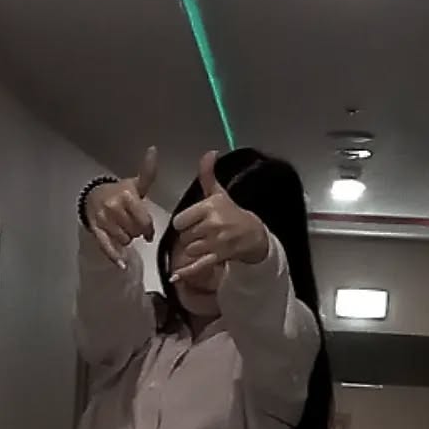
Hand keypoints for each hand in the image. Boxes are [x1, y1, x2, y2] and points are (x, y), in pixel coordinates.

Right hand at [87, 147, 158, 265]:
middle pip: (136, 232)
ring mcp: (104, 220)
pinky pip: (107, 247)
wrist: (93, 196)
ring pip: (125, 240)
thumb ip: (147, 172)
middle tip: (132, 226)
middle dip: (136, 231)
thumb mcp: (135, 184)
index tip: (148, 231)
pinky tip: (122, 265)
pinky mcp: (96, 231)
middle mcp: (114, 207)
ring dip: (126, 239)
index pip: (145, 221)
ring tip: (123, 229)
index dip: (148, 228)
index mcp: (126, 196)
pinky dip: (115, 257)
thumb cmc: (119, 192)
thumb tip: (154, 149)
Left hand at [170, 151, 268, 282]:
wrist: (253, 235)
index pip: (180, 221)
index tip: (194, 222)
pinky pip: (197, 266)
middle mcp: (212, 225)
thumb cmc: (232, 213)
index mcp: (209, 207)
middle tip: (204, 233)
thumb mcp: (219, 194)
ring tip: (207, 244)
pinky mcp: (218, 257)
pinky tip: (175, 276)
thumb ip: (208, 175)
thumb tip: (209, 153)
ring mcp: (215, 243)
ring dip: (194, 250)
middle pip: (184, 236)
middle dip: (190, 236)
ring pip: (190, 251)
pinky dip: (186, 272)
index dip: (185, 223)